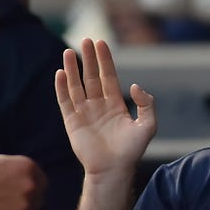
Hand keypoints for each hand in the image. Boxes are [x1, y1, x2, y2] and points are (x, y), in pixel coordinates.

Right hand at [54, 37, 156, 180]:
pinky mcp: (72, 121)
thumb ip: (147, 104)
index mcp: (115, 105)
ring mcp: (84, 113)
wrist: (113, 170)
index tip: (101, 43)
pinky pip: (65, 101)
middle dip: (89, 59)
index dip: (105, 60)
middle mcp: (98, 106)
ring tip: (69, 52)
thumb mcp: (148, 126)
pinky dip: (62, 87)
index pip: (108, 77)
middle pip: (91, 77)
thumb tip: (134, 86)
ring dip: (73, 69)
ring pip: (76, 86)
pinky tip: (61, 73)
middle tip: (86, 40)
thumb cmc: (131, 151)